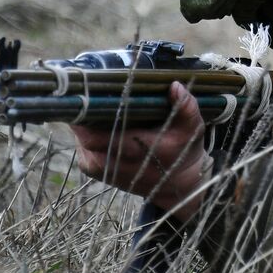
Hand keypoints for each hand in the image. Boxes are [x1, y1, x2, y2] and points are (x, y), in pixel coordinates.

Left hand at [71, 81, 211, 221]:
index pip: (96, 134)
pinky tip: (96, 121)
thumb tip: (174, 86)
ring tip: (93, 101)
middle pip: (84, 135)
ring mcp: (102, 169)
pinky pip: (82, 147)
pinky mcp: (95, 171)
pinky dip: (85, 133)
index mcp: (137, 150)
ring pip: (80, 140)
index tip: (90, 90)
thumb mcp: (192, 128)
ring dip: (84, 122)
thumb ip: (186, 106)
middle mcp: (114, 163)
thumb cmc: (183, 151)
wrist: (177, 187)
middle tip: (90, 90)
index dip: (88, 113)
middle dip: (85, 113)